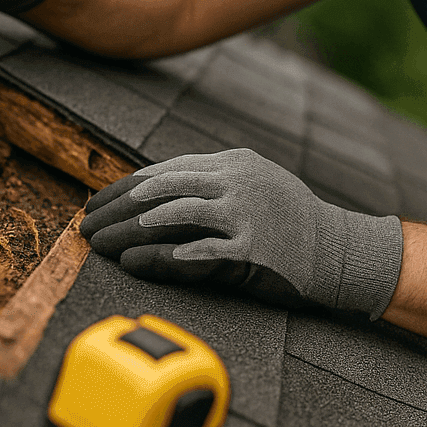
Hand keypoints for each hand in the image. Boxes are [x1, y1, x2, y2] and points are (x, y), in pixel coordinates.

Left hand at [80, 149, 402, 318]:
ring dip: (127, 233)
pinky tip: (132, 262)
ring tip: (99, 245)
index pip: (164, 170)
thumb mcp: (253, 185)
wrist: (340, 250)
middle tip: (86, 224)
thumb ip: (211, 184)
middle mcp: (235, 181)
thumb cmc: (290, 223)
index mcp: (231, 163)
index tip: (97, 203)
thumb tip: (156, 195)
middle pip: (159, 189)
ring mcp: (243, 214)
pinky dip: (157, 257)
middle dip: (116, 208)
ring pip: (169, 216)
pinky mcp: (248, 249)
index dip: (124, 187)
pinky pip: (193, 251)